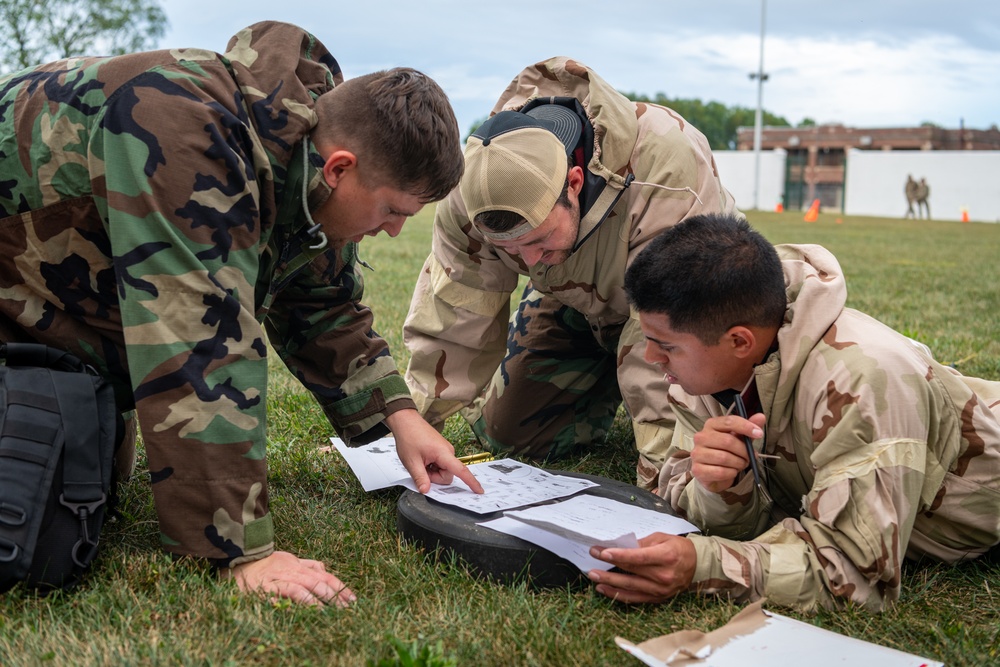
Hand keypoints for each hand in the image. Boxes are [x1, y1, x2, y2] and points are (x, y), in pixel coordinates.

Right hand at [225, 550, 355, 606]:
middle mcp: (292, 571)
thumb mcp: (290, 560)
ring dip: (315, 599)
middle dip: (333, 595)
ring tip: (327, 611)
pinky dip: (290, 600)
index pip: (325, 576)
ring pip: (301, 587)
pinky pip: (279, 593)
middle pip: (317, 581)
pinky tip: (300, 609)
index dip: (339, 587)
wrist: (241, 559)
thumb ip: (308, 565)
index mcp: (300, 566)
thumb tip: (325, 569)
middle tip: (346, 608)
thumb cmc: (267, 563)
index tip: (353, 599)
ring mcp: (278, 578)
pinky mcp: (264, 587)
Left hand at [386, 409, 483, 493]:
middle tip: (420, 469)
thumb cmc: (409, 437)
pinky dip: (432, 466)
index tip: (480, 491)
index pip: (461, 470)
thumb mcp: (411, 462)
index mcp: (444, 453)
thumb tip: (426, 491)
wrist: (406, 421)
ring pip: (443, 470)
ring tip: (420, 462)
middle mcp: (448, 451)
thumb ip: (420, 478)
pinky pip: (440, 465)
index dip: (471, 482)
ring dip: (432, 472)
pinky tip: (423, 459)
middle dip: (434, 477)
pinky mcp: (441, 450)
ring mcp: (445, 450)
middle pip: (447, 475)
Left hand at [587, 533, 696, 603]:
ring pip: (630, 587)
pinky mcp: (658, 598)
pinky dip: (618, 595)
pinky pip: (635, 598)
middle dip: (609, 565)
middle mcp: (664, 575)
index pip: (638, 557)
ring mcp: (661, 589)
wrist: (697, 565)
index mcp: (666, 556)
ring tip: (594, 576)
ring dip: (609, 582)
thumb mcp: (661, 538)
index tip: (601, 552)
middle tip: (592, 558)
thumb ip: (641, 543)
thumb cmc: (678, 548)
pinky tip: (605, 590)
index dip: (619, 555)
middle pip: (631, 571)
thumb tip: (621, 547)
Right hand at [690, 412, 765, 492]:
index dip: (746, 427)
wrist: (713, 473)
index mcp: (711, 425)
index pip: (729, 421)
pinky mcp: (698, 470)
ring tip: (741, 464)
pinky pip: (720, 471)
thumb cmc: (726, 451)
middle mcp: (701, 437)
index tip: (759, 434)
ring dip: (739, 463)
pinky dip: (731, 473)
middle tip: (750, 457)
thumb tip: (761, 417)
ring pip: (725, 458)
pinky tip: (731, 472)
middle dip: (744, 451)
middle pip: (728, 441)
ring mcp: (697, 454)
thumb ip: (748, 428)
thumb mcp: (739, 438)